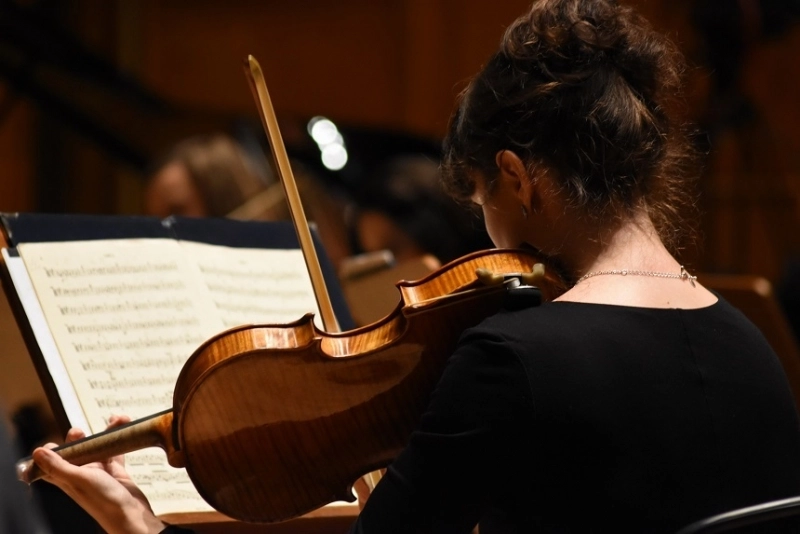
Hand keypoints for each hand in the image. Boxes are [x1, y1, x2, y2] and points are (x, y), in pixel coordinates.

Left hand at [32, 415, 167, 533]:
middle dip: (77, 438)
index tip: (52, 443)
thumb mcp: (80, 480)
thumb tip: (38, 452)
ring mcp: (99, 473)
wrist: (131, 516)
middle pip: (74, 452)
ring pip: (97, 448)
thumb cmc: (104, 502)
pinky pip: (116, 451)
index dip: (49, 453)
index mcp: (67, 479)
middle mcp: (81, 475)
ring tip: (114, 420)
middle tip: (79, 431)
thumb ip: (59, 466)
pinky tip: (124, 428)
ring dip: (104, 433)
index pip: (51, 464)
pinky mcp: (115, 471)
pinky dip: (119, 439)